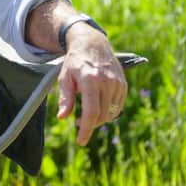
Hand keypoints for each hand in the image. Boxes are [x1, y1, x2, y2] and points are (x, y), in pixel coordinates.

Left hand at [55, 24, 126, 145]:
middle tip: (78, 123)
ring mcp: (117, 83)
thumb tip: (62, 117)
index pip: (91, 112)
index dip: (86, 129)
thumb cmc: (74, 62)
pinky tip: (98, 107)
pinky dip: (108, 112)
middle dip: (90, 125)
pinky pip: (118, 107)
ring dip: (99, 119)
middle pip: (101, 115)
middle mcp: (107, 81)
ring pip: (111, 113)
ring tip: (86, 114)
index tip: (81, 141)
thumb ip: (65, 98)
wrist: (92, 44)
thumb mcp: (64, 78)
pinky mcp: (123, 84)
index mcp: (90, 79)